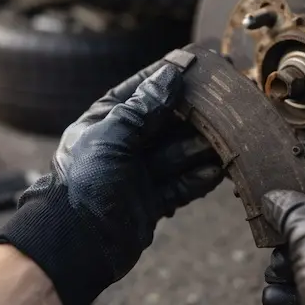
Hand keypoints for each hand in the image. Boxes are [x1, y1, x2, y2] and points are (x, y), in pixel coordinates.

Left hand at [0, 60, 222, 304]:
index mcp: (106, 121)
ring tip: (229, 137)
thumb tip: (172, 74)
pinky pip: (181, 185)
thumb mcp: (112, 134)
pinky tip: (218, 170)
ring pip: (179, 153)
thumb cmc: (83, 183)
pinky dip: (199, 178)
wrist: (75, 243)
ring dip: (202, 146)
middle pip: (166, 121)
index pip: (142, 89)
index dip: (169, 74)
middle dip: (194, 112)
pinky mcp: (151, 202)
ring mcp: (138, 174)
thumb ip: (144, 106)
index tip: (198, 61)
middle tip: (225, 100)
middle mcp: (123, 144)